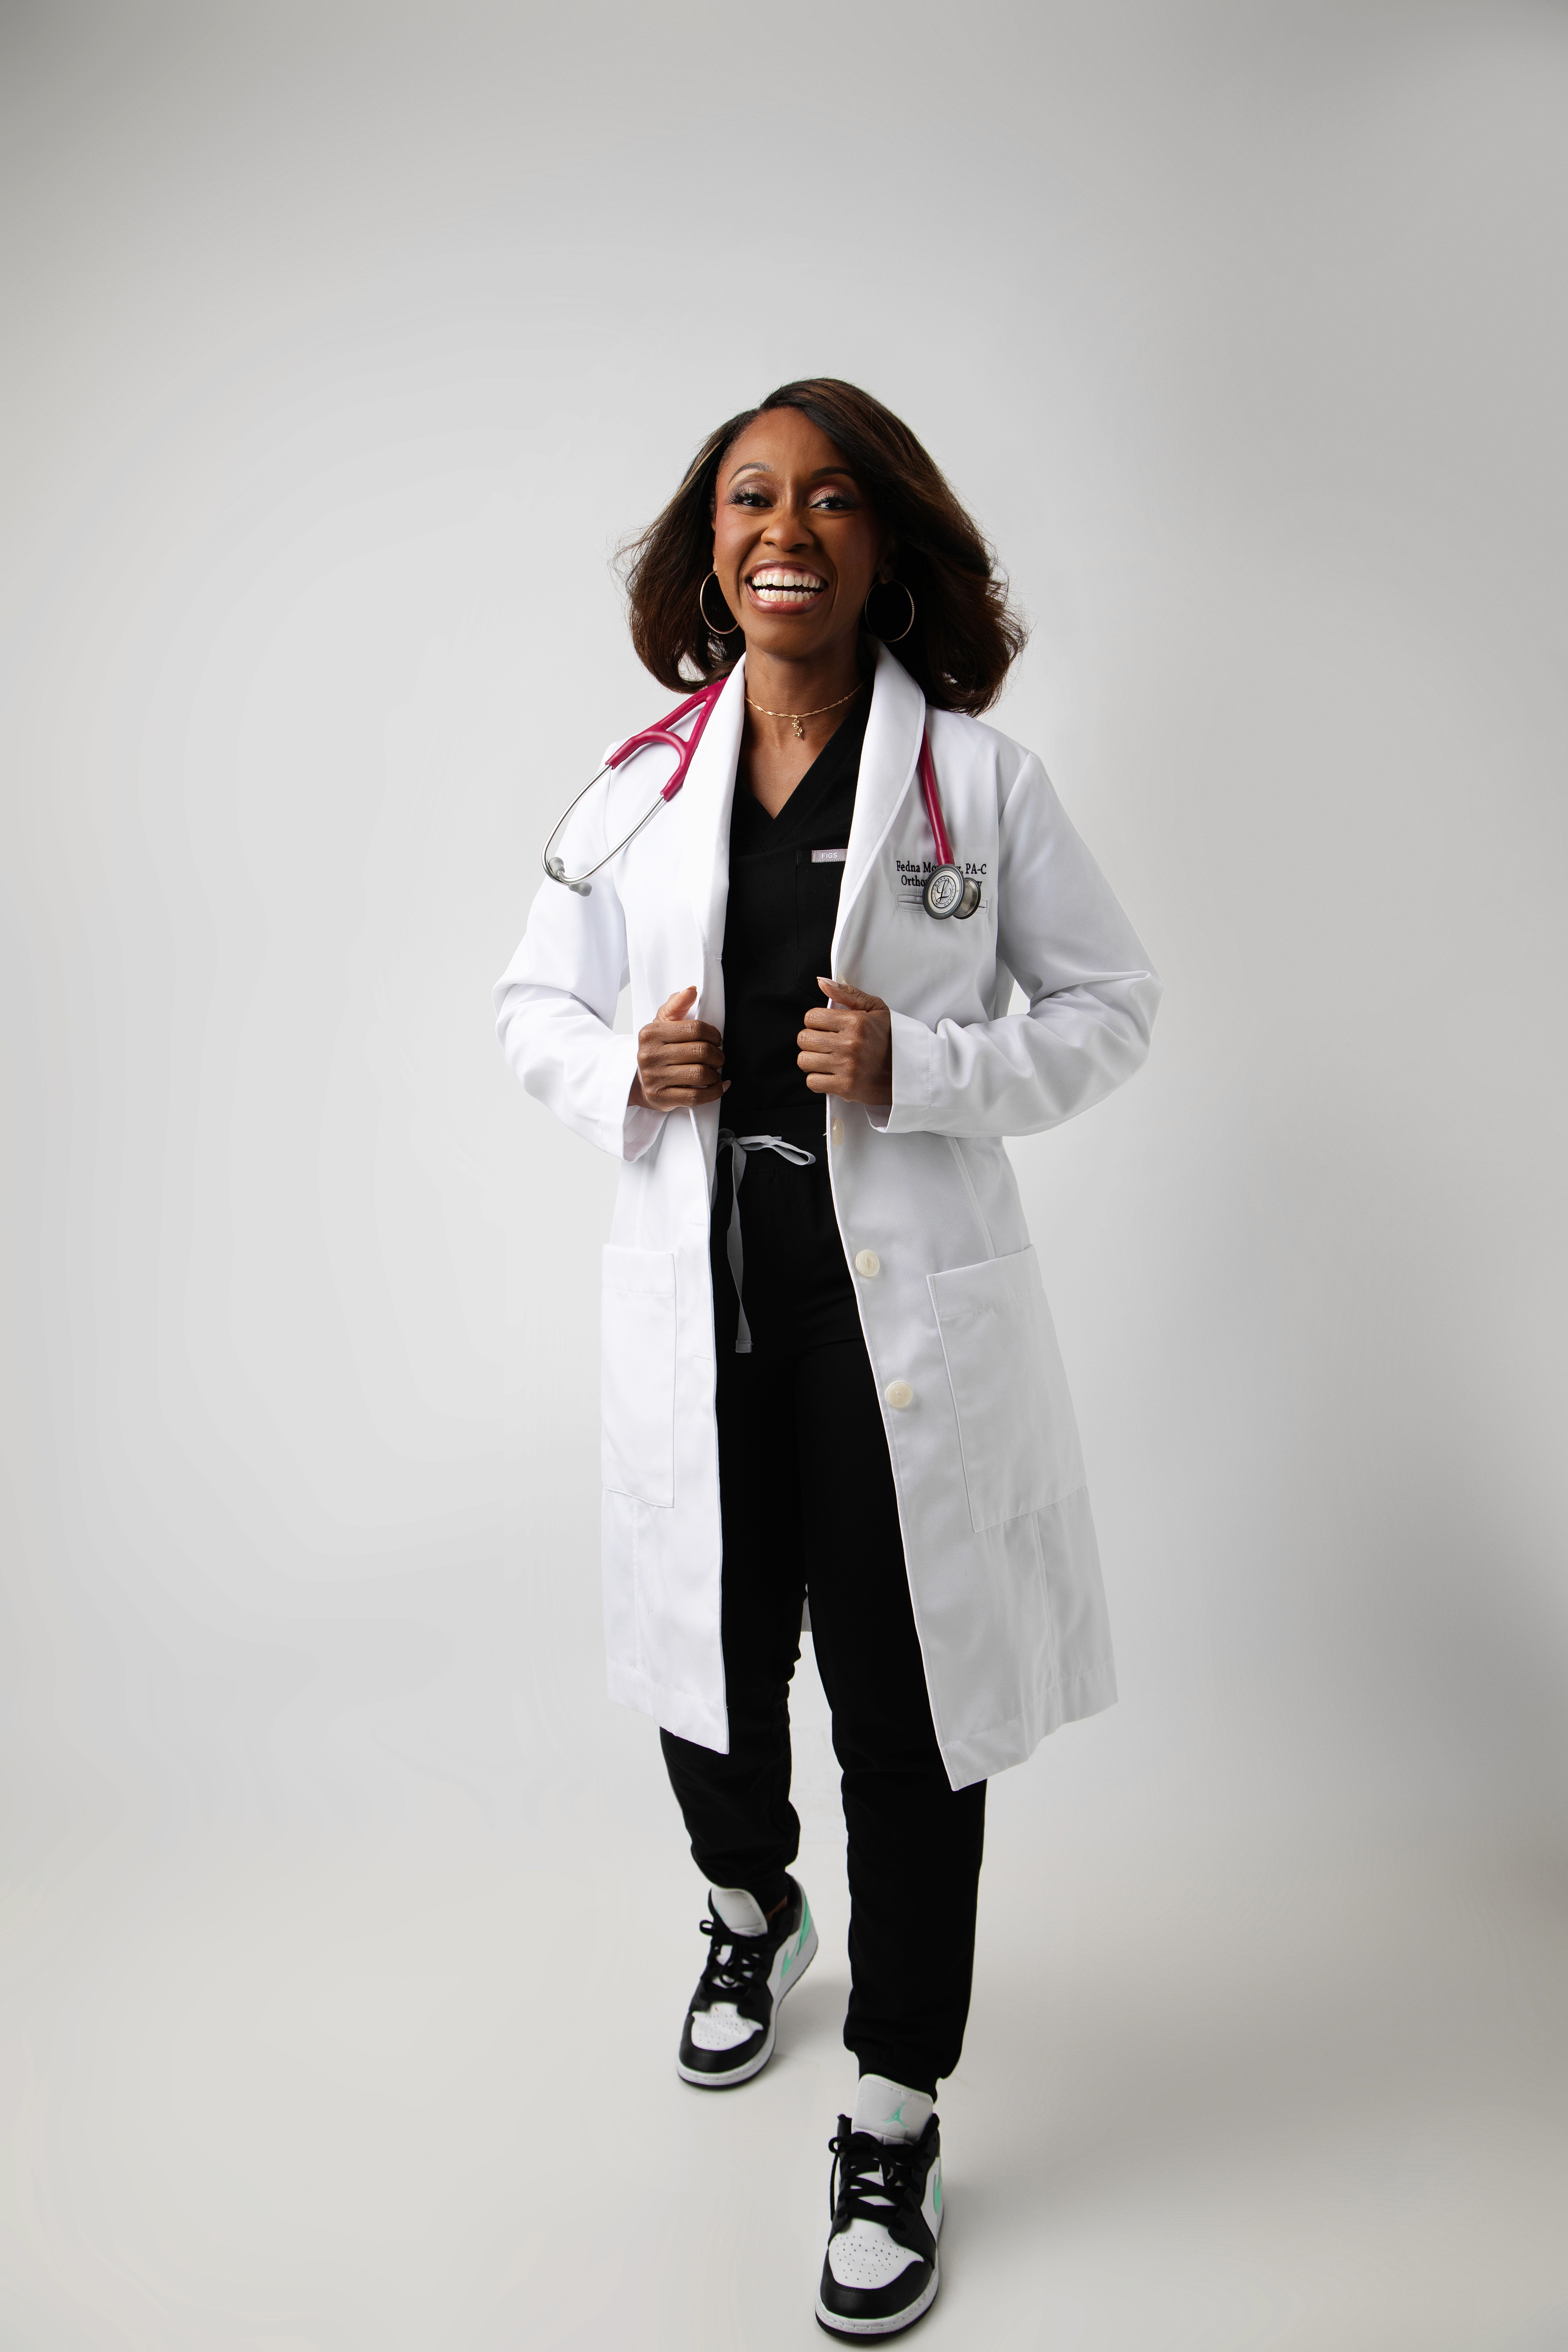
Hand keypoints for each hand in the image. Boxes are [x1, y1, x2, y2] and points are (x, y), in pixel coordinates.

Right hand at [631, 986, 727, 1110]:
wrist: (638, 1081)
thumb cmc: (656, 1050)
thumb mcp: (662, 1024)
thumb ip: (677, 1004)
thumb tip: (692, 990)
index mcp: (651, 1033)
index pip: (694, 1029)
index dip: (713, 1034)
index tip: (716, 1039)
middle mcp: (650, 1055)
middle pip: (701, 1051)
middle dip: (717, 1055)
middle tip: (718, 1057)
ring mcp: (655, 1078)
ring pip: (700, 1074)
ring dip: (715, 1074)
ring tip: (714, 1072)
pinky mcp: (661, 1098)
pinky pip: (696, 1096)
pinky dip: (714, 1092)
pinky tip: (718, 1086)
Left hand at [798, 978, 892, 1105]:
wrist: (908, 1072)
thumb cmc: (890, 1040)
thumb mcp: (876, 1009)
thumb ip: (848, 993)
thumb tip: (822, 982)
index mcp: (856, 1022)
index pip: (811, 1017)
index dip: (816, 1022)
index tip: (826, 1028)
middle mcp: (850, 1044)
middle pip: (804, 1039)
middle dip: (812, 1041)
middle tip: (827, 1044)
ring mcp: (847, 1067)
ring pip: (804, 1060)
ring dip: (813, 1061)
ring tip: (828, 1059)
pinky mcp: (845, 1087)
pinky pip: (812, 1082)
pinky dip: (818, 1079)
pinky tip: (831, 1075)